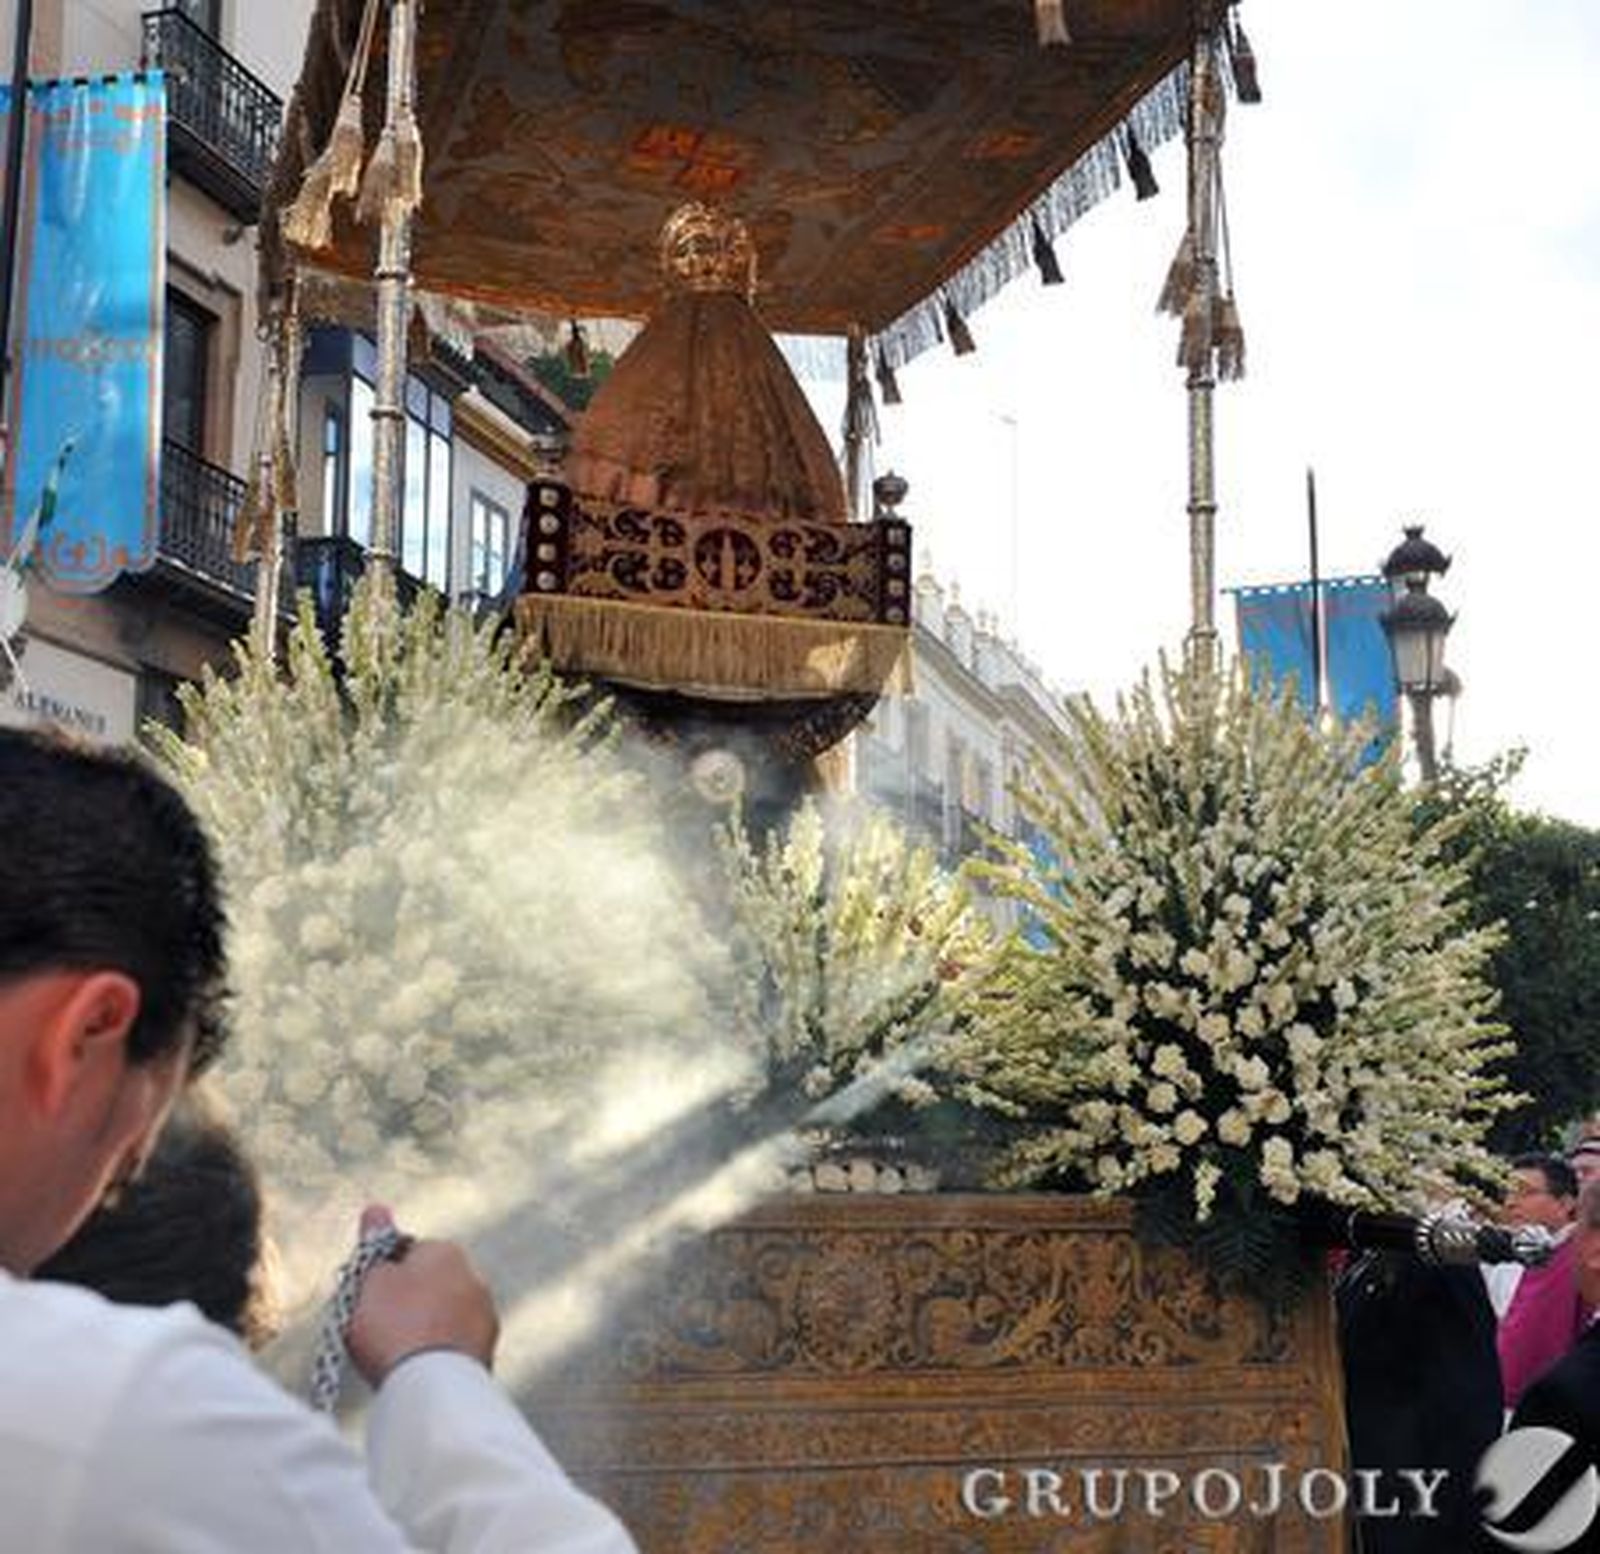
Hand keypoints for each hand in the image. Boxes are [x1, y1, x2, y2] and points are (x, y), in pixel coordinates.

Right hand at [346, 1204, 500, 1388]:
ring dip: (423, 1330)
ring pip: (442, 1317)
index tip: (364, 1299)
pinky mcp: (487, 1351)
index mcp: (446, 1251)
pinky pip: (453, 1347)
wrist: (431, 1384)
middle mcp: (473, 1277)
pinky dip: (438, 1355)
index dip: (380, 1277)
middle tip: (376, 1330)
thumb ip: (374, 1242)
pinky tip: (418, 1371)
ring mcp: (484, 1315)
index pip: (407, 1253)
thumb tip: (376, 1209)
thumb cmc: (394, 1325)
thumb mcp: (370, 1278)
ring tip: (396, 1356)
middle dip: (405, 1303)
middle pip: (427, 1285)